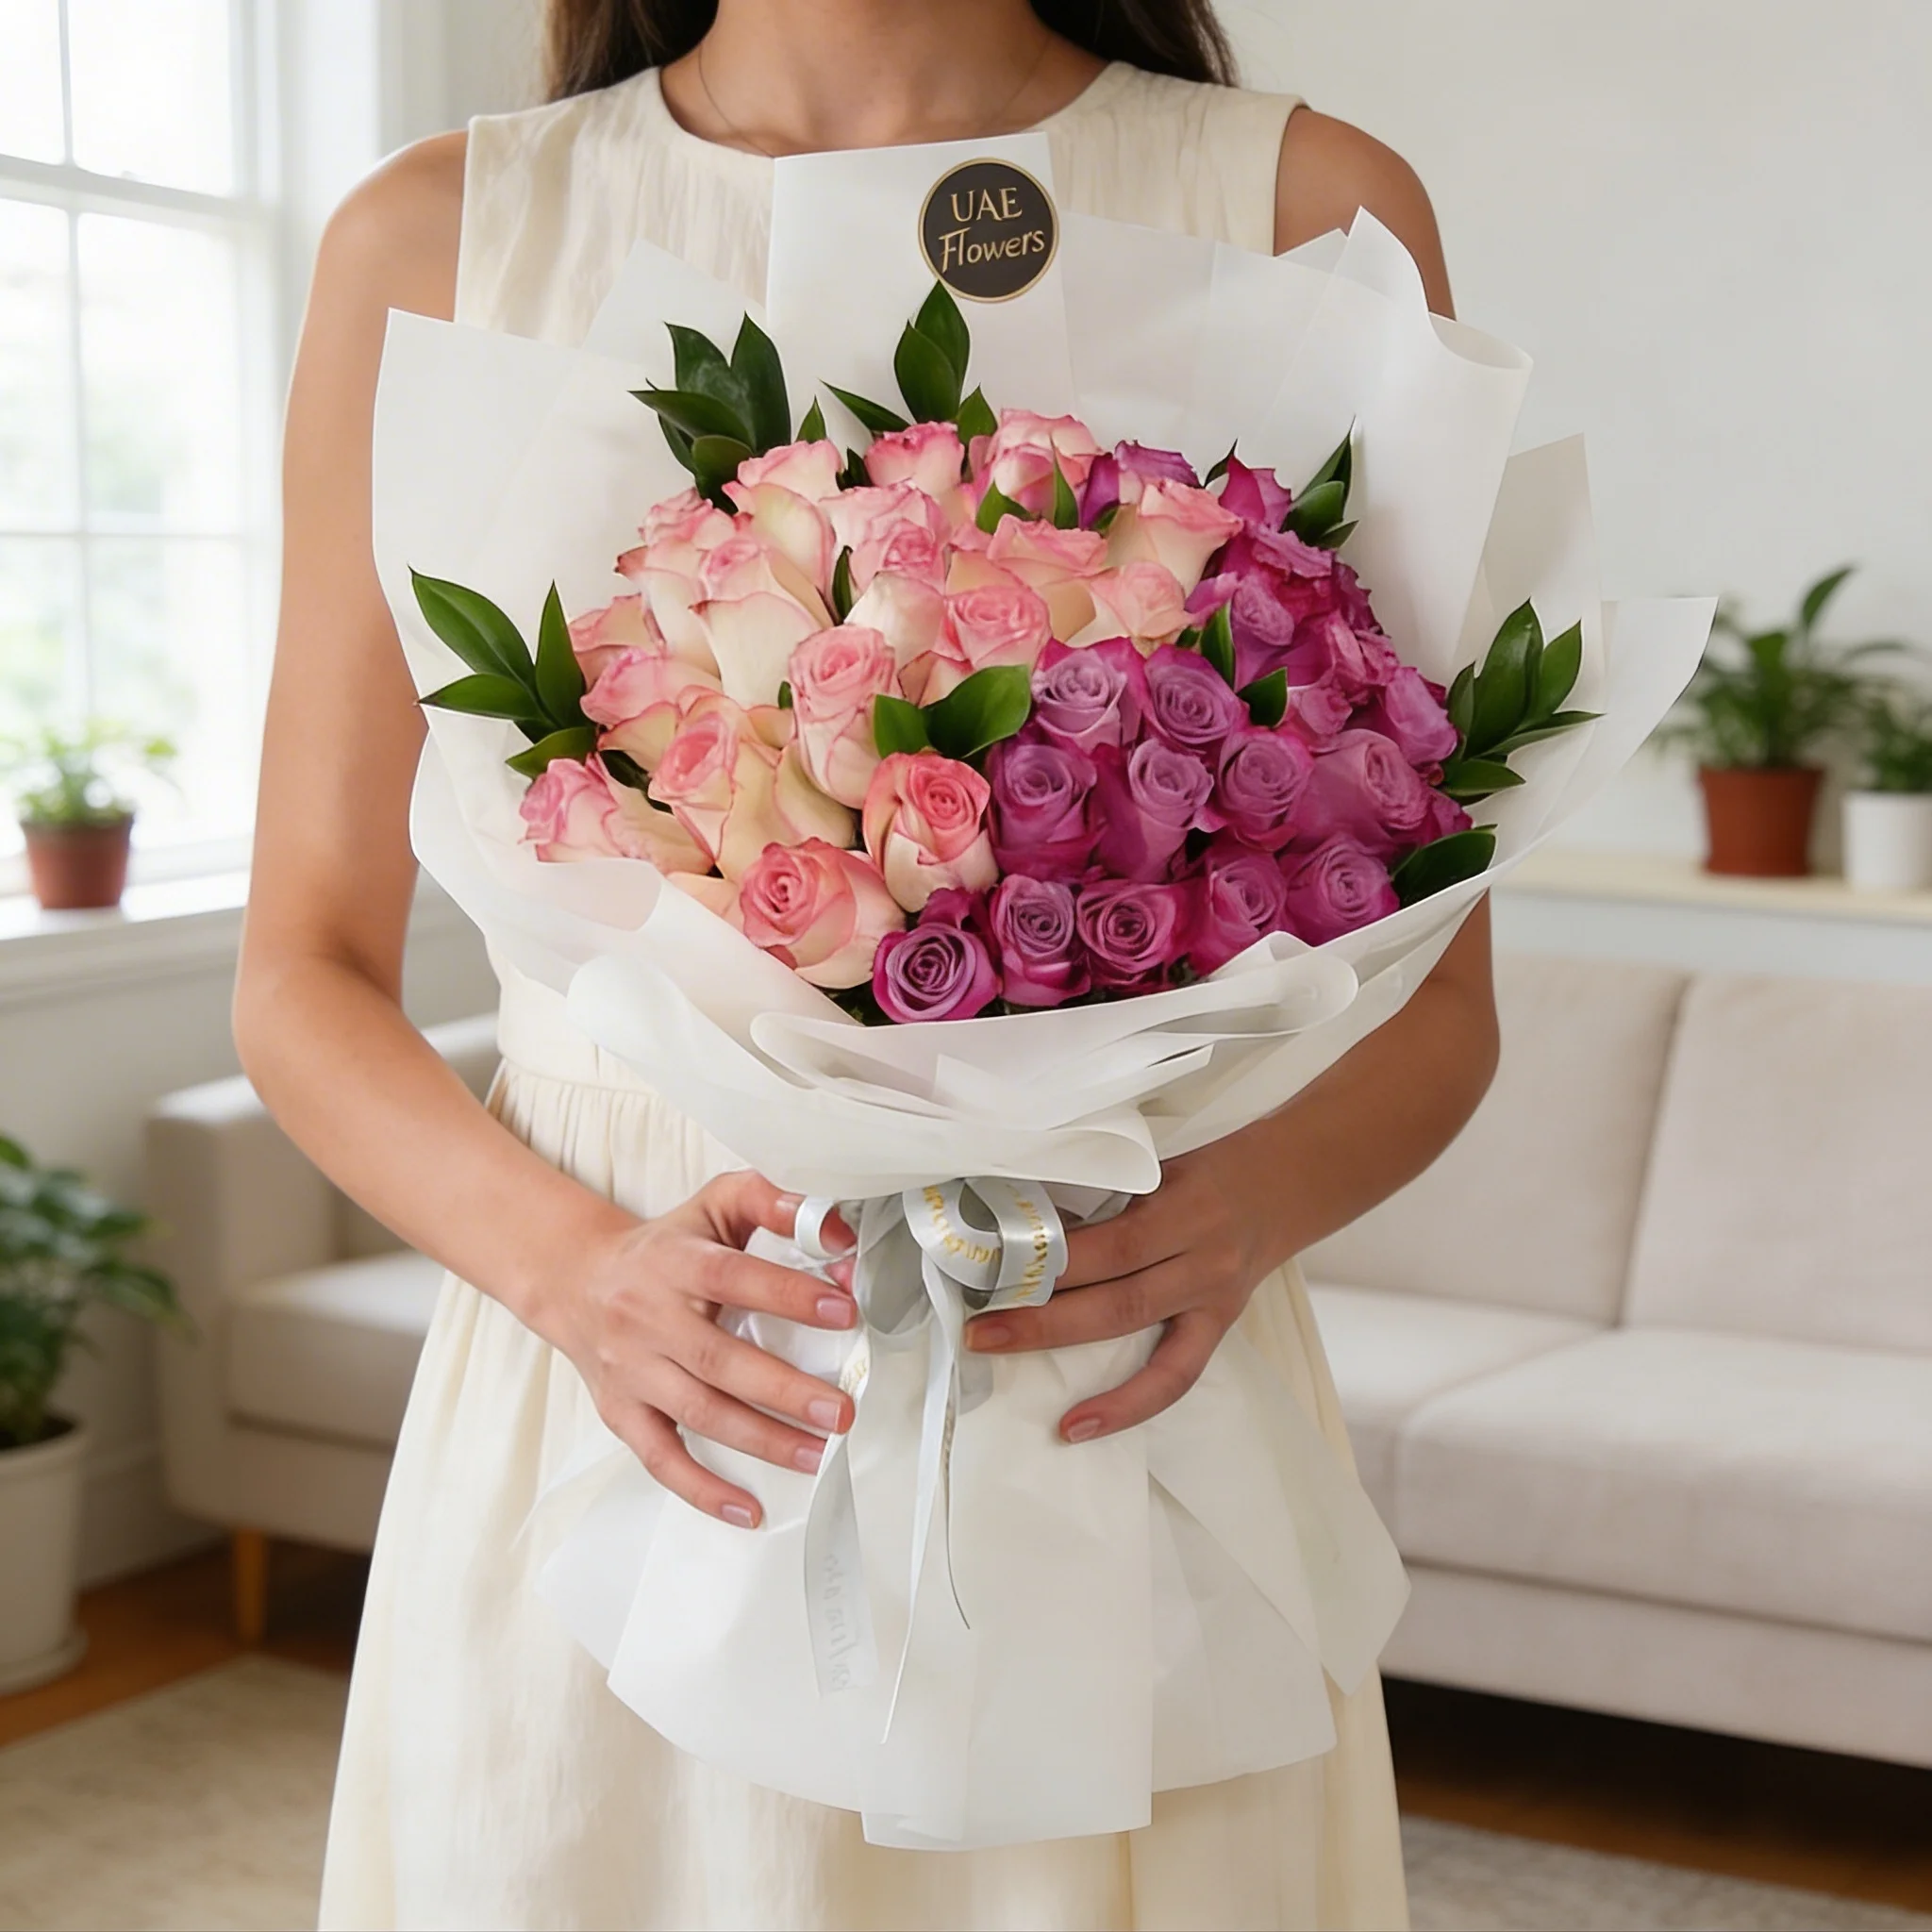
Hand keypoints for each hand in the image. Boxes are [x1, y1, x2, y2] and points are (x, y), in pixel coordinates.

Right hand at [547, 1172, 856, 1529]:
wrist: (576, 1280)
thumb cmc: (662, 1248)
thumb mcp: (713, 1206)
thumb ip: (771, 1201)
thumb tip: (832, 1226)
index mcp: (676, 1263)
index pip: (735, 1278)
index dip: (789, 1296)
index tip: (841, 1312)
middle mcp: (648, 1318)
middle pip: (719, 1360)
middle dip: (784, 1390)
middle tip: (839, 1409)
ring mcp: (633, 1370)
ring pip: (699, 1413)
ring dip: (761, 1440)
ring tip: (816, 1452)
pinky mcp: (622, 1412)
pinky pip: (661, 1458)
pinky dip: (703, 1489)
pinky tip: (747, 1506)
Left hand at [963, 1146, 1278, 1442]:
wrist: (1289, 1183)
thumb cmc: (1211, 1169)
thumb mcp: (1161, 1167)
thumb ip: (1108, 1193)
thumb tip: (1028, 1219)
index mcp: (1184, 1208)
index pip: (1113, 1242)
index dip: (1055, 1258)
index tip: (994, 1263)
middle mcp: (1201, 1257)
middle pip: (1115, 1293)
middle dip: (1040, 1310)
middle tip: (978, 1325)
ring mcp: (1211, 1297)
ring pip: (1132, 1327)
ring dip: (1061, 1342)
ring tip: (1000, 1351)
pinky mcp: (1218, 1327)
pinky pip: (1174, 1376)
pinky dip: (1126, 1405)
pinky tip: (1079, 1425)